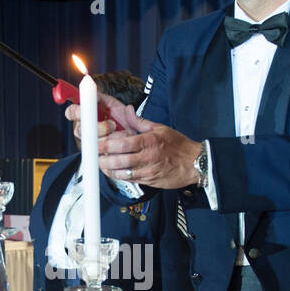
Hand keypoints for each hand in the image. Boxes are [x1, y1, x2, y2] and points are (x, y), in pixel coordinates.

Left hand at [65, 93, 199, 187]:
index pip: (121, 143)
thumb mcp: (160, 128)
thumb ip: (139, 121)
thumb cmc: (178, 145)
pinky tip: (113, 171)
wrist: (195, 164)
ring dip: (108, 170)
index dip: (105, 144)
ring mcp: (147, 171)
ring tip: (101, 164)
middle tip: (94, 156)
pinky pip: (129, 180)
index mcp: (148, 141)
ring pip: (121, 173)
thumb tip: (126, 109)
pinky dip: (118, 176)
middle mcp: (146, 157)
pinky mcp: (148, 181)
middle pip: (117, 160)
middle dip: (102, 159)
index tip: (95, 143)